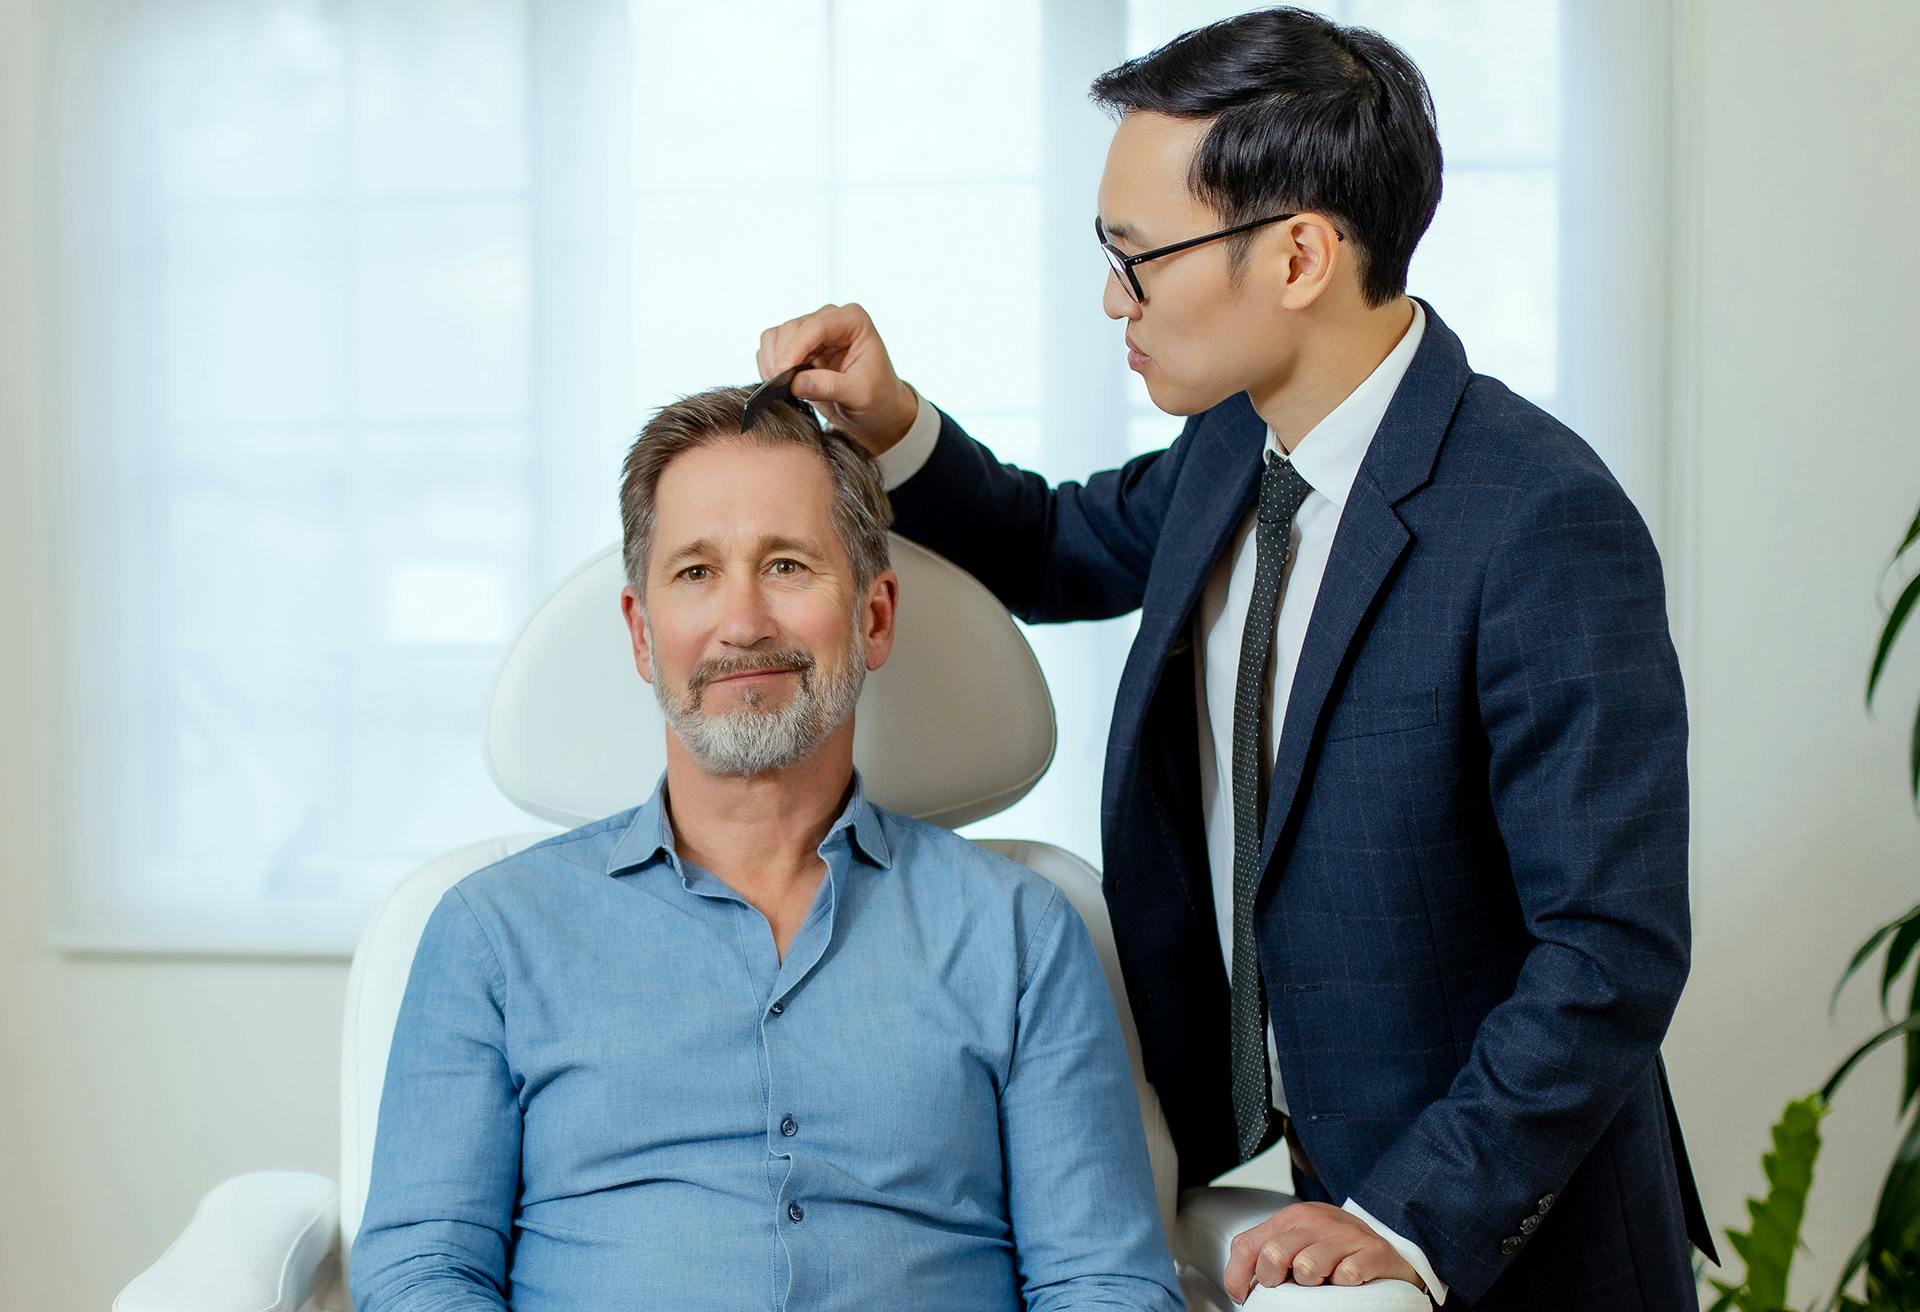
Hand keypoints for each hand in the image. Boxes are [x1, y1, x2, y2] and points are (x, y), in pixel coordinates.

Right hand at [756, 303, 918, 455]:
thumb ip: (829, 386)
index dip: (795, 348)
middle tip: (779, 387)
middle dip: (781, 358)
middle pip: (791, 329)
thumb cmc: (879, 398)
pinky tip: (781, 385)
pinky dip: (769, 367)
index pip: (816, 327)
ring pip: (776, 337)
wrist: (878, 410)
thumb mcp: (860, 394)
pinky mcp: (799, 347)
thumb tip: (795, 383)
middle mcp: (830, 319)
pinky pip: (772, 349)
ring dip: (772, 362)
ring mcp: (813, 331)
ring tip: (780, 388)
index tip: (782, 372)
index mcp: (853, 320)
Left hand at [1223, 1202, 1424, 1302]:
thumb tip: (1240, 1285)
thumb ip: (1267, 1253)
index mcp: (1292, 1218)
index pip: (1246, 1245)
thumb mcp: (1299, 1244)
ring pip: (1307, 1267)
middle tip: (1293, 1287)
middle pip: (1273, 1255)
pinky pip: (1347, 1275)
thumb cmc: (1338, 1251)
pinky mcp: (1374, 1251)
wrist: (1390, 1251)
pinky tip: (1349, 1282)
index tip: (1246, 1295)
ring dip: (1312, 1284)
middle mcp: (1316, 1221)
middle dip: (1275, 1281)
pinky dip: (1345, 1286)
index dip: (1238, 1277)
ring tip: (1324, 1282)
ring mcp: (1345, 1234)